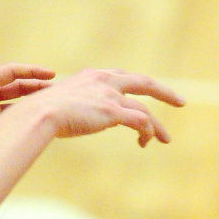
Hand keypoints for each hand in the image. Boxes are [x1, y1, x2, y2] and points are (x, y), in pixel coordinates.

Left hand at [0, 51, 55, 154]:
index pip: (14, 72)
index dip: (33, 72)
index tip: (53, 75)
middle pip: (18, 85)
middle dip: (37, 86)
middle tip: (58, 91)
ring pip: (17, 101)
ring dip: (33, 101)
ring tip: (52, 105)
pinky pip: (12, 116)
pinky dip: (25, 116)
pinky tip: (38, 120)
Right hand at [21, 68, 184, 145]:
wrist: (39, 113)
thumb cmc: (38, 113)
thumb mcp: (54, 104)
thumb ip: (66, 107)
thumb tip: (61, 120)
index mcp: (92, 76)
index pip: (120, 77)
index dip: (134, 86)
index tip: (142, 95)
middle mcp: (106, 81)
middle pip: (144, 83)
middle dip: (164, 93)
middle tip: (181, 102)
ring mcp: (111, 95)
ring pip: (145, 109)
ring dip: (157, 126)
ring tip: (166, 140)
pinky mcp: (113, 111)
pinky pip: (140, 121)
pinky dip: (147, 132)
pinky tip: (145, 143)